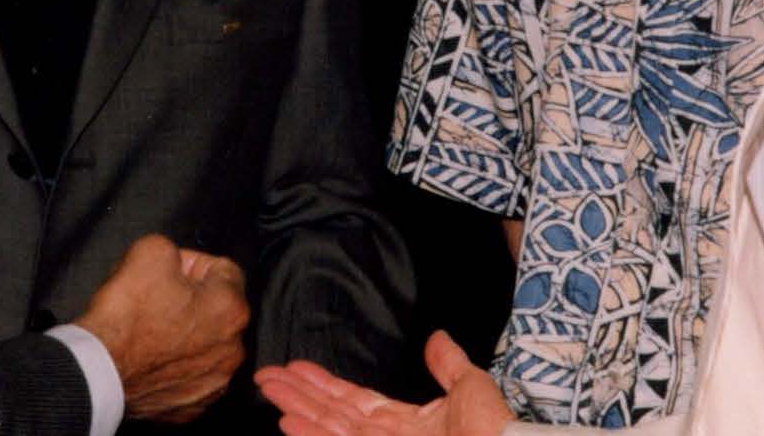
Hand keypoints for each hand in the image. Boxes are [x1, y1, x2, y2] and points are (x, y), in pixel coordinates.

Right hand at [76, 234, 249, 423]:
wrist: (96, 369)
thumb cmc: (125, 316)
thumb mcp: (151, 250)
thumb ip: (176, 249)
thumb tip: (177, 261)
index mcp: (231, 309)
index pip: (222, 269)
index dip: (192, 264)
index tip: (170, 271)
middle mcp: (231, 350)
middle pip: (217, 309)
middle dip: (192, 299)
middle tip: (159, 298)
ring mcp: (213, 382)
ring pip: (206, 343)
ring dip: (187, 334)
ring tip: (153, 330)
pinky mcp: (192, 405)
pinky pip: (190, 374)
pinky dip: (176, 365)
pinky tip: (153, 357)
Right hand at [257, 331, 509, 435]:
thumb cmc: (497, 433)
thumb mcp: (472, 388)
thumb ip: (448, 365)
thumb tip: (436, 337)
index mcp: (407, 425)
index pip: (355, 401)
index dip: (324, 384)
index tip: (297, 368)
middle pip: (332, 415)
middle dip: (299, 395)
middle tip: (267, 377)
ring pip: (329, 430)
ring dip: (297, 410)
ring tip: (271, 392)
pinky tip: (289, 423)